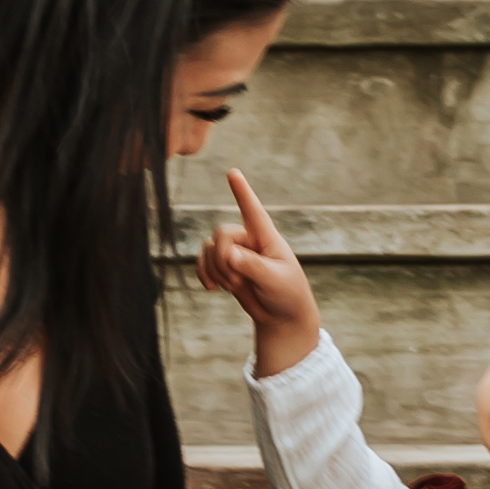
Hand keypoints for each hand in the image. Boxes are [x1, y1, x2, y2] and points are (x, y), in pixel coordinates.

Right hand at [195, 169, 326, 377]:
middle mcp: (249, 239)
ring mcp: (235, 252)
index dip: (242, 191)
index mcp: (267, 237)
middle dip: (224, 260)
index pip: (253, 210)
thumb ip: (253, 266)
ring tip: (234, 287)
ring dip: (216, 270)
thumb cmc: (287, 294)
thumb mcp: (275, 280)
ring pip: (209, 249)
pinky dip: (203, 273)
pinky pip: (202, 262)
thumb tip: (230, 254)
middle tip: (237, 282)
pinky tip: (212, 288)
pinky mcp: (224, 267)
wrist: (281, 315)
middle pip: (222, 234)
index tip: (233, 172)